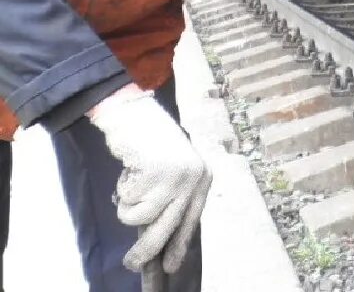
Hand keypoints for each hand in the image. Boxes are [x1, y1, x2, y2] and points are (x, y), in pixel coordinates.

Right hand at [87, 85, 211, 274]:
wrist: (137, 115)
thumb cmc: (152, 144)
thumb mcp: (172, 172)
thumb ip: (172, 198)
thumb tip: (163, 241)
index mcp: (202, 177)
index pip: (191, 220)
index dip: (179, 244)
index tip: (170, 266)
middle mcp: (194, 177)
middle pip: (166, 228)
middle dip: (146, 250)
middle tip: (131, 264)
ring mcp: (175, 175)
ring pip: (140, 217)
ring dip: (127, 204)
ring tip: (131, 182)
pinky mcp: (155, 173)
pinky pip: (128, 202)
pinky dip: (122, 190)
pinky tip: (130, 170)